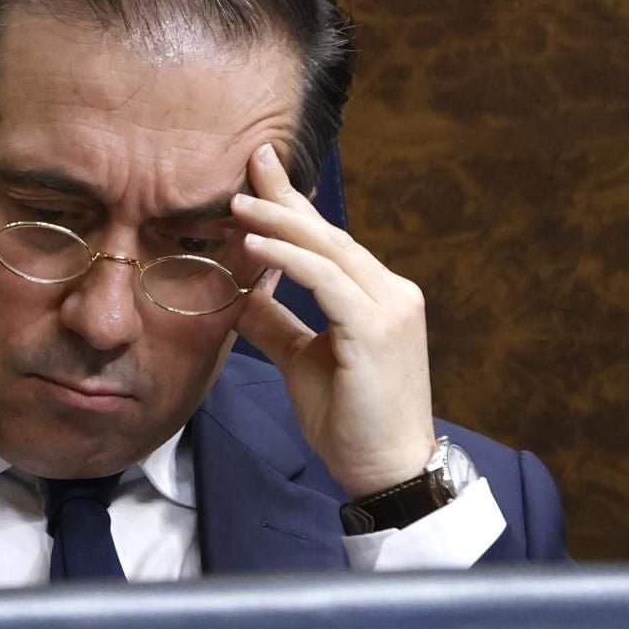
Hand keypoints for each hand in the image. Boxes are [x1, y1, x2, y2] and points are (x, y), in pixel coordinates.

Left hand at [230, 142, 436, 497]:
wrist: (386, 470)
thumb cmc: (350, 420)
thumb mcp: (301, 361)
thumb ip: (275, 322)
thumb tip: (237, 292)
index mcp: (377, 296)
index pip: (328, 242)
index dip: (295, 206)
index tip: (262, 173)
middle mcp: (391, 291)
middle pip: (328, 234)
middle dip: (287, 196)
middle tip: (253, 158)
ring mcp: (390, 307)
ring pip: (328, 250)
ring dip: (279, 222)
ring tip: (238, 202)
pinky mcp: (376, 328)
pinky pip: (326, 281)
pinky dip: (289, 259)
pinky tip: (255, 244)